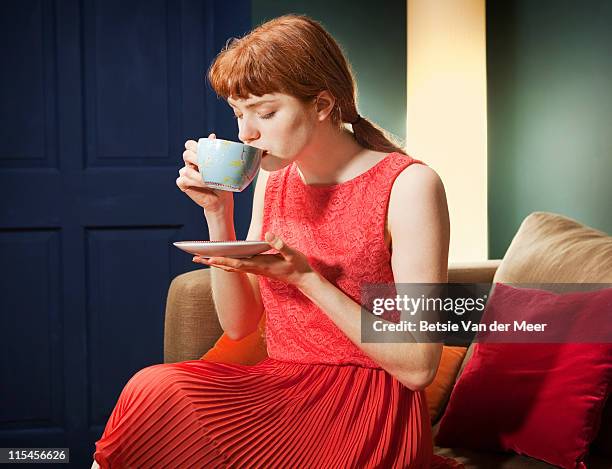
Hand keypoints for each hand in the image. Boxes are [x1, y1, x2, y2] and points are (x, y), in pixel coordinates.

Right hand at [176, 133, 232, 213]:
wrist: (221, 198)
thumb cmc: (223, 182)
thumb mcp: (221, 166)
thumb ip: (216, 151)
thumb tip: (212, 135)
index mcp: (198, 156)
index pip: (190, 144)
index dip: (194, 146)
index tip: (205, 151)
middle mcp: (190, 163)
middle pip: (186, 154)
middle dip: (196, 159)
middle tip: (206, 165)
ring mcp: (185, 173)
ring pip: (186, 169)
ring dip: (198, 175)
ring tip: (209, 181)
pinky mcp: (182, 183)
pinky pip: (183, 179)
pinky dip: (194, 182)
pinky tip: (203, 185)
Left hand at [193, 232, 315, 286]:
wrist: (303, 279)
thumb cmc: (298, 266)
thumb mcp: (292, 254)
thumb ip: (280, 244)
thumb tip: (267, 234)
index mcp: (260, 265)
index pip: (237, 263)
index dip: (222, 260)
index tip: (208, 258)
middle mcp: (255, 268)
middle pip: (228, 266)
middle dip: (212, 262)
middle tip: (194, 257)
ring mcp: (255, 269)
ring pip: (231, 267)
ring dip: (216, 263)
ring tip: (201, 258)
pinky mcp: (258, 268)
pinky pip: (238, 267)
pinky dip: (226, 263)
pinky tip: (221, 261)